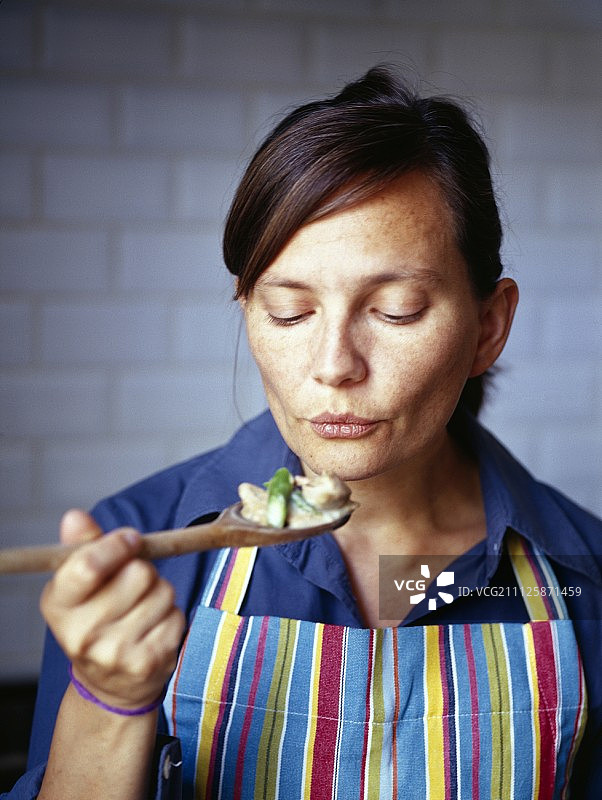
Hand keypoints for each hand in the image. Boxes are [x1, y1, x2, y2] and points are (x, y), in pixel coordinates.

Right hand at [40, 510, 185, 709]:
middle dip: (142, 569)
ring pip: (162, 592)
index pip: (89, 566)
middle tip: (131, 584)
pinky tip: (152, 628)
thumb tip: (75, 517)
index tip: (130, 540)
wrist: (108, 683)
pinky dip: (170, 615)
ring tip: (140, 609)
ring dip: (159, 592)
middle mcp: (81, 634)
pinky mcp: (148, 663)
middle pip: (138, 573)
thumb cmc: (95, 618)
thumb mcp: (79, 584)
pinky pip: (176, 616)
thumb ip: (82, 547)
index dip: (117, 544)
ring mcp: (115, 653)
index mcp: (59, 605)